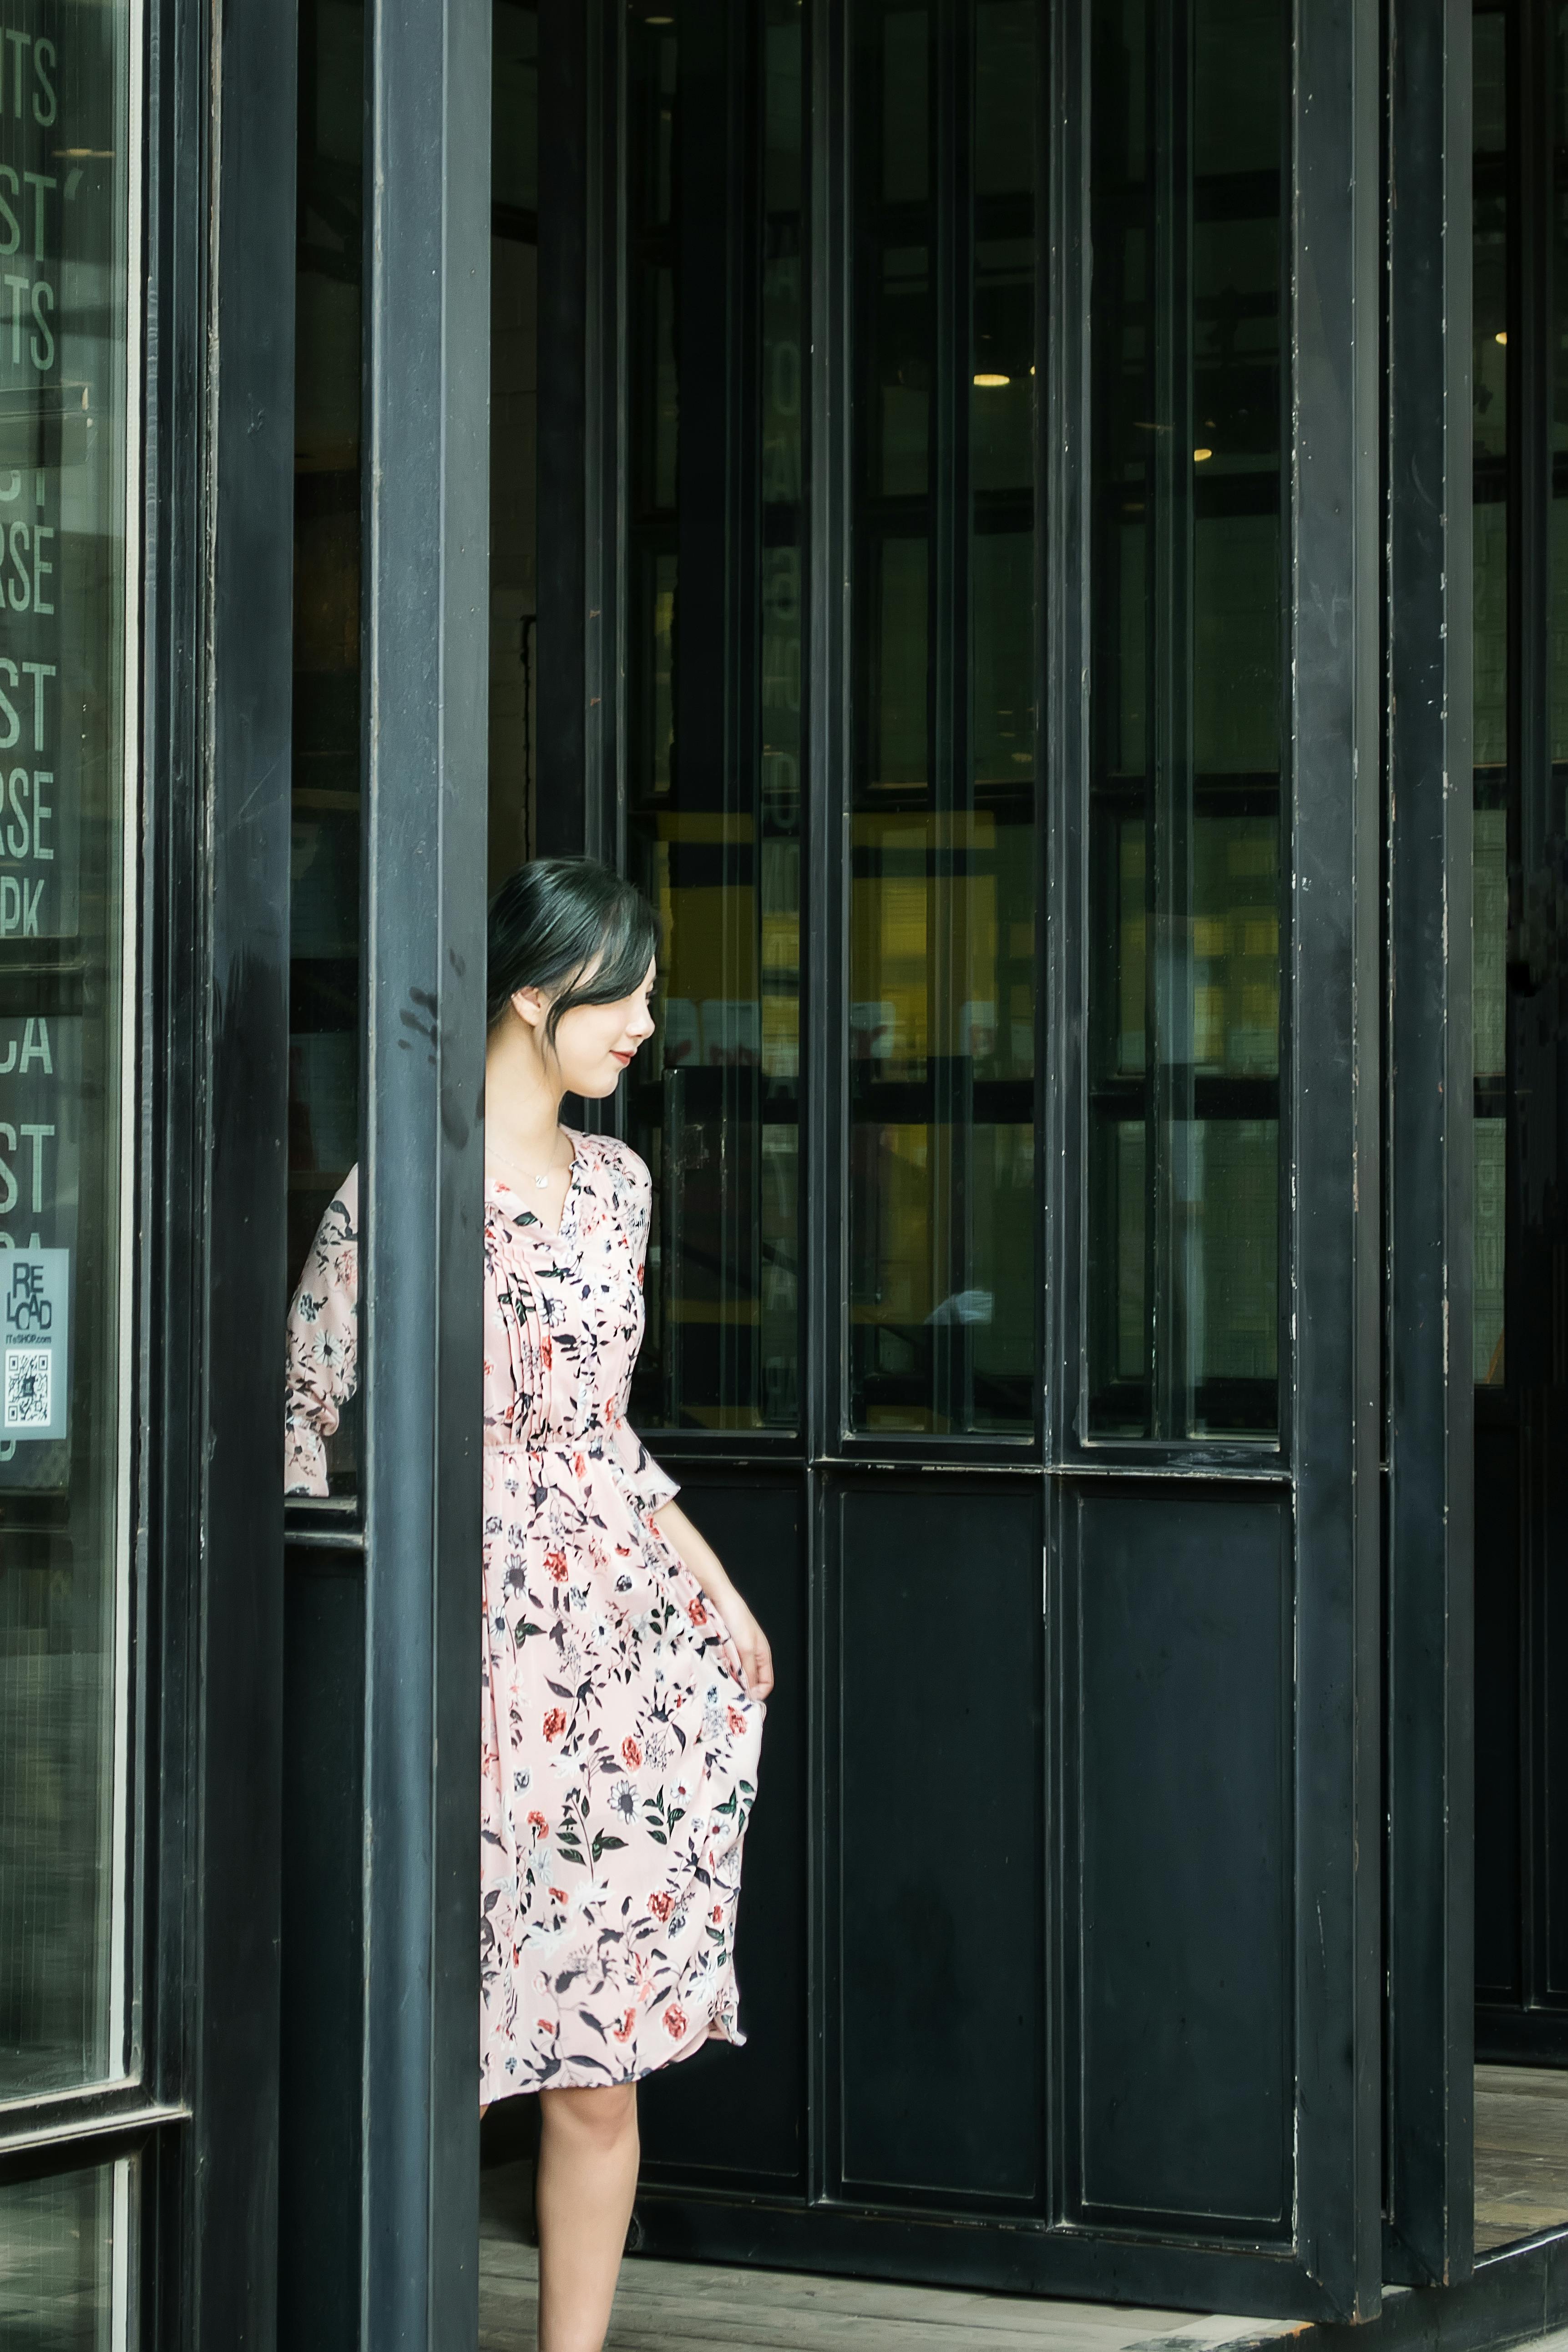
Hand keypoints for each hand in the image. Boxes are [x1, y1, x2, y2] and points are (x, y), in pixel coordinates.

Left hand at [718, 1588, 774, 1702]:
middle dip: (742, 1688)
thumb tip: (752, 1693)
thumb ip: (749, 1671)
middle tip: (731, 1695)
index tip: (746, 1701)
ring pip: (736, 1674)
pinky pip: (724, 1666)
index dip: (758, 1694)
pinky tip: (714, 1672)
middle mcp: (750, 1654)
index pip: (767, 1682)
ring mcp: (736, 1652)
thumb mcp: (746, 1648)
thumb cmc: (736, 1616)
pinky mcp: (723, 1649)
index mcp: (763, 1654)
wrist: (717, 1598)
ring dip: (730, 1680)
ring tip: (721, 1684)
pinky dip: (720, 1671)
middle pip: (751, 1680)